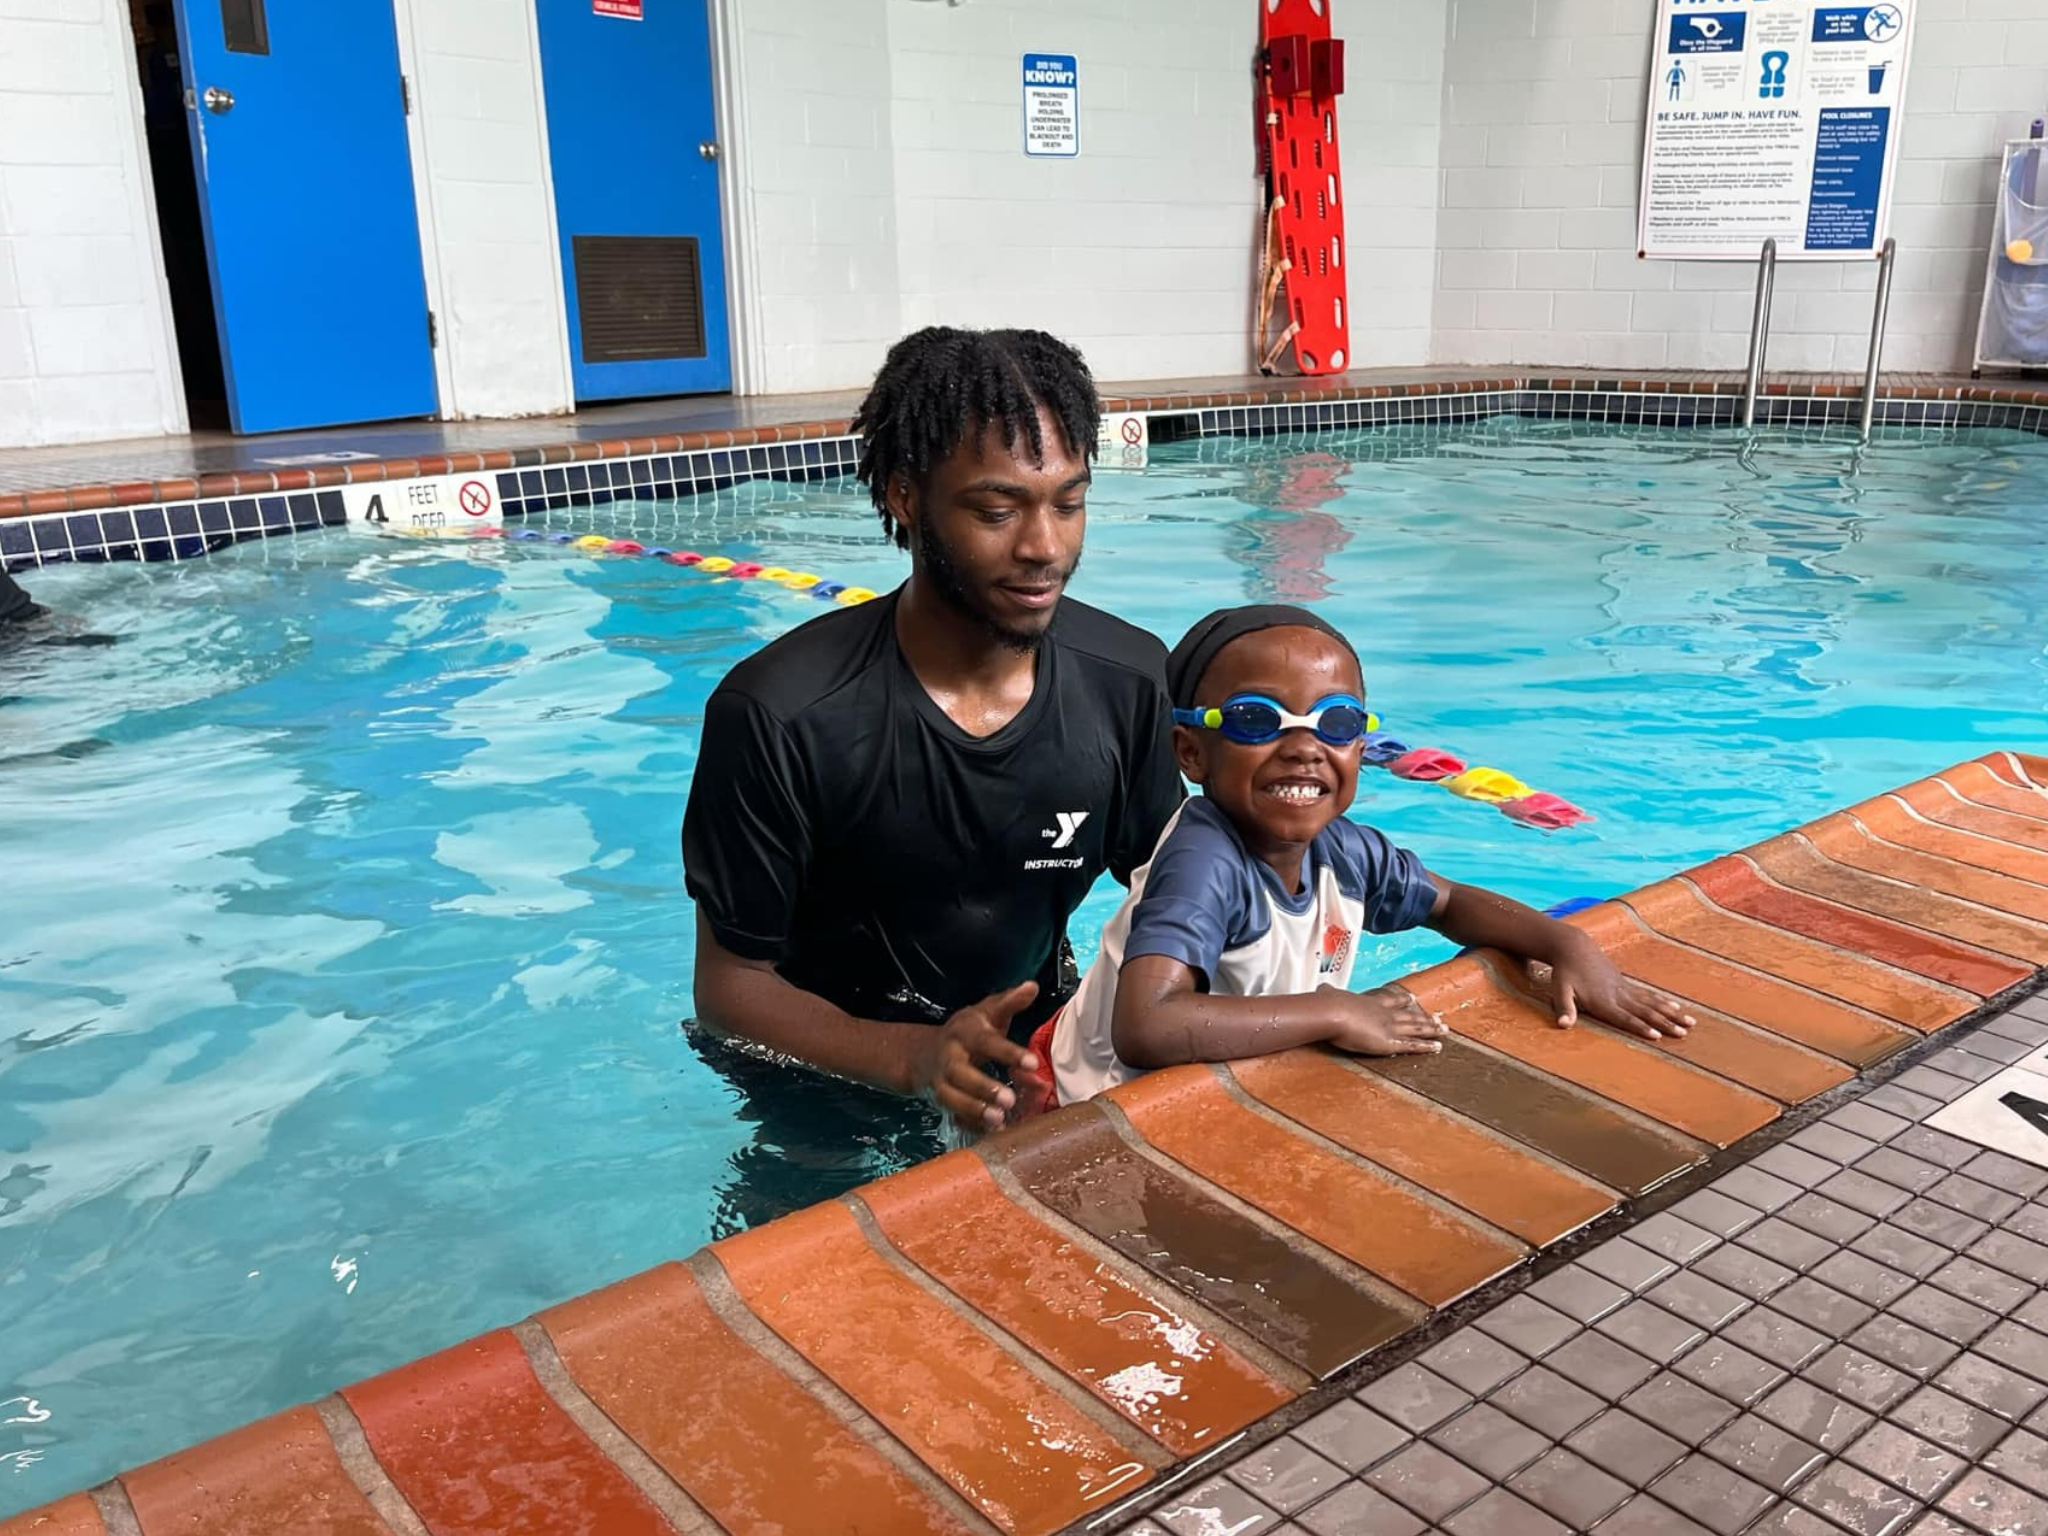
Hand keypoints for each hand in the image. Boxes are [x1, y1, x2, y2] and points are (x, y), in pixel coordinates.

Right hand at [909, 983, 1039, 1133]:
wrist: (923, 1053)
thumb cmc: (967, 1032)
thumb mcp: (986, 1012)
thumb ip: (1009, 1002)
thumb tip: (1032, 986)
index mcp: (965, 1033)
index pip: (987, 1042)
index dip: (1008, 1052)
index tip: (1032, 1064)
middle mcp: (950, 1058)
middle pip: (961, 1074)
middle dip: (984, 1088)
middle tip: (1010, 1100)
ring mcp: (941, 1082)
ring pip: (952, 1098)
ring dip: (973, 1110)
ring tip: (998, 1120)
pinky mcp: (942, 1101)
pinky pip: (953, 1116)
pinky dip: (970, 1125)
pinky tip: (992, 1133)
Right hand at [1322, 984, 1448, 1056]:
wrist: (1333, 1011)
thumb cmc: (1328, 1004)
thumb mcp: (1328, 996)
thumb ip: (1328, 994)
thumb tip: (1321, 991)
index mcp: (1370, 1001)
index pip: (1391, 1000)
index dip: (1402, 1000)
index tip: (1411, 998)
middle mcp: (1385, 1013)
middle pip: (1409, 1014)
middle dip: (1424, 1016)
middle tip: (1437, 1017)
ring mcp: (1390, 1026)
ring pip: (1417, 1028)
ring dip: (1431, 1029)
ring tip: (1445, 1030)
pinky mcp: (1390, 1042)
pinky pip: (1412, 1045)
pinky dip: (1426, 1047)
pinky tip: (1438, 1047)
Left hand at [1540, 936, 1694, 1040]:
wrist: (1573, 947)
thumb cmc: (1565, 972)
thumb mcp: (1559, 990)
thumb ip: (1564, 1008)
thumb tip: (1563, 1025)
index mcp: (1602, 1001)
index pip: (1624, 1017)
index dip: (1640, 1026)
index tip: (1657, 1035)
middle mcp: (1618, 996)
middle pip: (1645, 1012)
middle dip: (1665, 1023)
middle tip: (1683, 1033)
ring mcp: (1624, 989)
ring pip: (1652, 1003)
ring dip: (1671, 1014)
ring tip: (1690, 1023)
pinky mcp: (1626, 984)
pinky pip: (1648, 995)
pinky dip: (1663, 1002)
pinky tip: (1676, 1007)